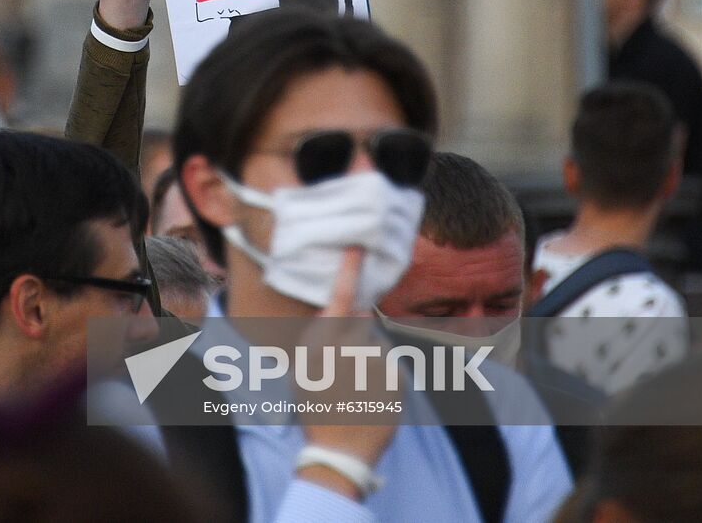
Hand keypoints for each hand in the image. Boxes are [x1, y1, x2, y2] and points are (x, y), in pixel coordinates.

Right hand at [296, 249, 397, 498]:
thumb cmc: (315, 409)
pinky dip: (384, 379)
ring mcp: (377, 365)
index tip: (357, 248)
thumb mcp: (304, 369)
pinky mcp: (397, 378)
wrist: (341, 453)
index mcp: (321, 344)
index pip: (339, 301)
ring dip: (370, 363)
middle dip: (356, 338)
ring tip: (356, 392)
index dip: (348, 272)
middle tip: (342, 375)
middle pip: (362, 326)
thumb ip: (323, 335)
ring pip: (376, 348)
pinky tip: (371, 399)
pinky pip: (391, 366)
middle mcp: (351, 349)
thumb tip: (346, 312)